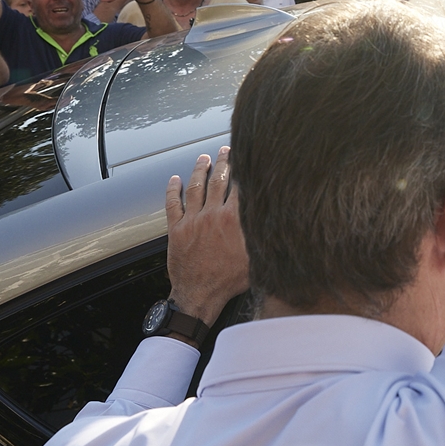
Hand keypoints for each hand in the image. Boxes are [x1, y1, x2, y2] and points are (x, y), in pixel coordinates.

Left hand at [164, 148, 249, 324]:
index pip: (240, 187)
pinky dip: (173, 190)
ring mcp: (192, 220)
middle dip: (224, 163)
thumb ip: (261, 234)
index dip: (245, 170)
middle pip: (218, 181)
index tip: (248, 159)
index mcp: (233, 220)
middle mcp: (212, 215)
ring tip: (204, 158)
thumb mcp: (255, 257)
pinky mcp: (176, 229)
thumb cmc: (229, 281)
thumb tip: (271, 218)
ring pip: (196, 187)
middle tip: (226, 151)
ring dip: (200, 170)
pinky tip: (174, 179)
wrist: (199, 295)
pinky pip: (173, 204)